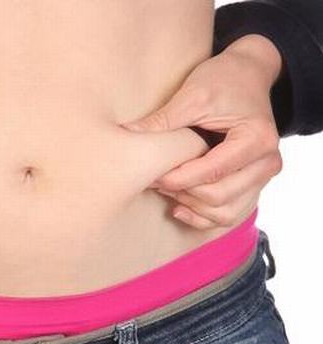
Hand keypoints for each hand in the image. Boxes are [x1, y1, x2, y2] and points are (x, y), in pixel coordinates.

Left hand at [120, 34, 283, 228]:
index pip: (212, 172)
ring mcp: (262, 177)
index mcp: (256, 139)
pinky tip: (179, 208)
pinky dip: (204, 218)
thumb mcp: (192, 94)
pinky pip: (230, 215)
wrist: (247, 75)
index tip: (151, 174)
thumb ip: (163, 120)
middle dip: (182, 192)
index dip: (177, 178)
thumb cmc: (223, 80)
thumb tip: (126, 134)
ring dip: (191, 208)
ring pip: (226, 213)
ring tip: (165, 191)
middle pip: (219, 197)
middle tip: (153, 181)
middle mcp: (266, 163)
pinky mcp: (252, 185)